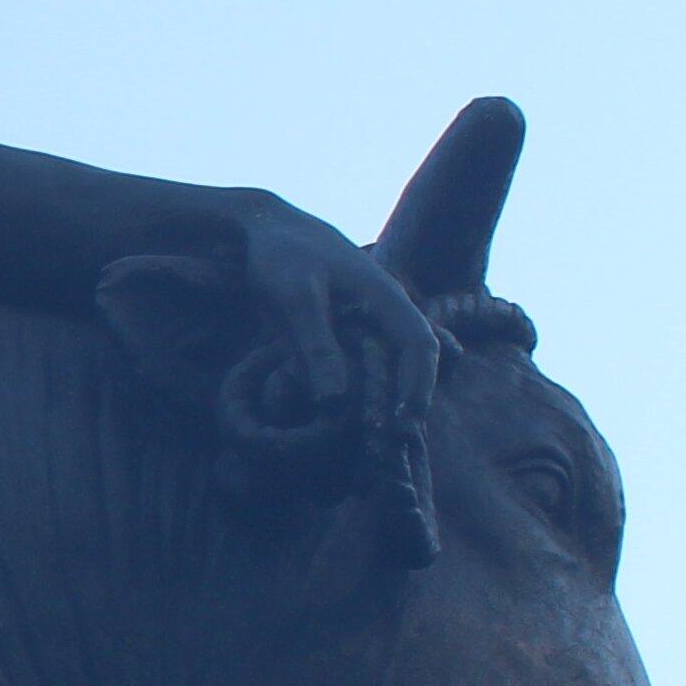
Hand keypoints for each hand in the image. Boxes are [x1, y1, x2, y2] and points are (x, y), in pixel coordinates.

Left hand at [93, 201, 447, 555]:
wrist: (266, 235)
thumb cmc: (281, 259)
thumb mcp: (294, 299)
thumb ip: (315, 345)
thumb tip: (335, 402)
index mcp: (385, 297)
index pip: (419, 345)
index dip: (416, 386)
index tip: (402, 423)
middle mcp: (386, 314)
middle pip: (416, 365)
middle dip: (408, 406)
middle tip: (389, 449)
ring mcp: (369, 326)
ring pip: (393, 373)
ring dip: (387, 407)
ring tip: (370, 451)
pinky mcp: (349, 338)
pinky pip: (366, 373)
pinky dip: (362, 400)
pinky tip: (344, 432)